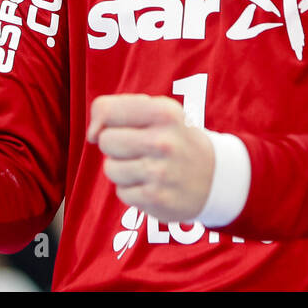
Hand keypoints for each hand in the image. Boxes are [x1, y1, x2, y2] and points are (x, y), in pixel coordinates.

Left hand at [86, 94, 214, 223]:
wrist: (216, 177)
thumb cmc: (176, 139)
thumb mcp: (159, 112)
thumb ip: (120, 111)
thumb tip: (91, 133)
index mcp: (164, 112)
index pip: (106, 109)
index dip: (100, 119)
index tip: (110, 127)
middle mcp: (163, 141)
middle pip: (105, 140)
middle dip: (116, 145)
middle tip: (139, 148)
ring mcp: (159, 172)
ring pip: (110, 168)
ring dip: (123, 169)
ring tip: (147, 167)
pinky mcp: (155, 198)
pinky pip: (121, 192)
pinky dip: (132, 189)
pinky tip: (152, 184)